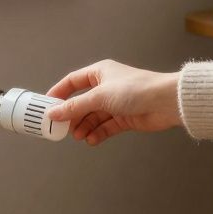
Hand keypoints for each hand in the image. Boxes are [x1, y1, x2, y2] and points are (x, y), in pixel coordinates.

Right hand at [44, 60, 181, 145]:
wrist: (166, 102)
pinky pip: (106, 127)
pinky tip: (91, 140)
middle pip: (82, 103)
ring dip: (85, 127)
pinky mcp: (125, 118)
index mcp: (100, 73)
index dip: (59, 93)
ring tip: (79, 136)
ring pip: (94, 117)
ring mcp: (116, 104)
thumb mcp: (99, 96)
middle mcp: (107, 87)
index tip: (46, 106)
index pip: (73, 82)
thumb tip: (53, 113)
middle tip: (62, 128)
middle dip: (73, 116)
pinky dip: (98, 133)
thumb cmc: (136, 90)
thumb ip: (75, 107)